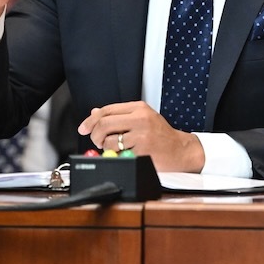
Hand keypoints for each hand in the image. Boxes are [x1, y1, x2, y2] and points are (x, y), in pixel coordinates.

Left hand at [78, 101, 204, 171]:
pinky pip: (119, 154)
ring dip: (106, 148)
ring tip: (115, 149)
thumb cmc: (161, 135)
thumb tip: (95, 113)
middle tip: (98, 141)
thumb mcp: (142, 118)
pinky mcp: (142, 149)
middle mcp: (140, 118)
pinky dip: (118, 156)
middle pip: (104, 124)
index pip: (106, 110)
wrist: (181, 150)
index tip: (83, 128)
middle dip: (94, 135)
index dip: (91, 120)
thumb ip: (119, 115)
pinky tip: (126, 154)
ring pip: (109, 141)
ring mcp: (142, 134)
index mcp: (139, 107)